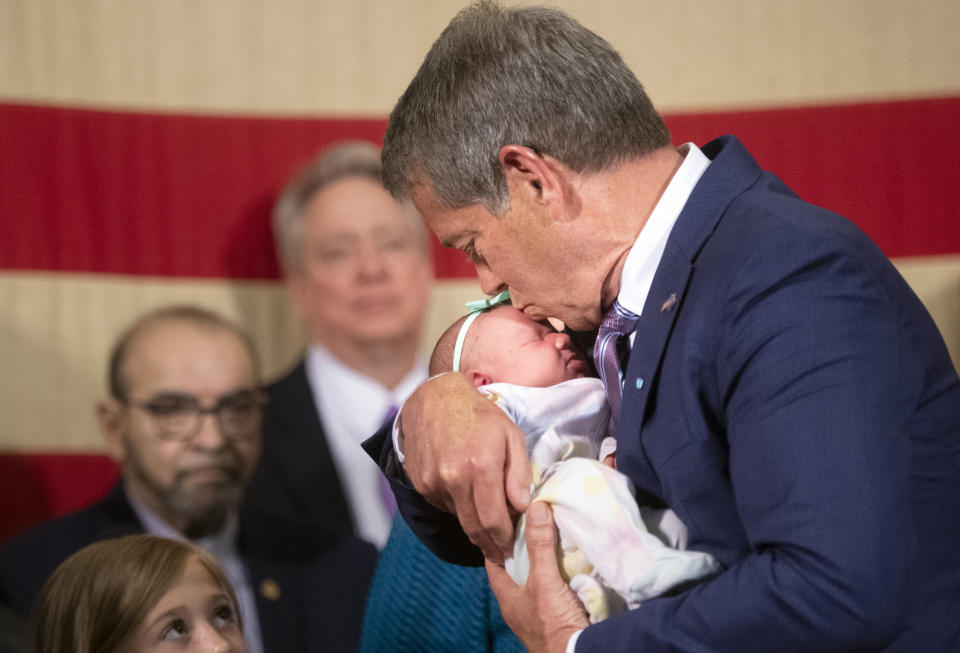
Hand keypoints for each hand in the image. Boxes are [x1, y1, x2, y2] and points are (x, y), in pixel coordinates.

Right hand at [400, 372, 530, 562]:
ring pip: (459, 519)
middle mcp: (453, 478)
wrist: (435, 398)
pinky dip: (458, 507)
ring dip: (475, 525)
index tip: (513, 549)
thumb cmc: (480, 414)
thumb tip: (523, 508)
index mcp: (480, 466)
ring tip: (489, 524)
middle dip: (490, 545)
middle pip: (474, 528)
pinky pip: (443, 506)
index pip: (494, 520)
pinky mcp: (420, 483)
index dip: (505, 540)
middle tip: (502, 553)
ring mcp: (433, 482)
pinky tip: (467, 495)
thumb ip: (519, 473)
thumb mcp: (511, 435)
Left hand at [486, 502, 588, 652]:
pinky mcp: (557, 612)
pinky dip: (561, 571)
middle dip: (525, 544)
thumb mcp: (544, 581)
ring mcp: (538, 609)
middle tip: (535, 520)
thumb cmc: (552, 624)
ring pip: (537, 575)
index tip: (509, 517)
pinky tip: (571, 558)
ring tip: (555, 532)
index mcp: (506, 595)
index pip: (493, 559)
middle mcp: (519, 602)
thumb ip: (539, 546)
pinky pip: (556, 585)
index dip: (497, 537)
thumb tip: (535, 507)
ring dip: (545, 557)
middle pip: (517, 566)